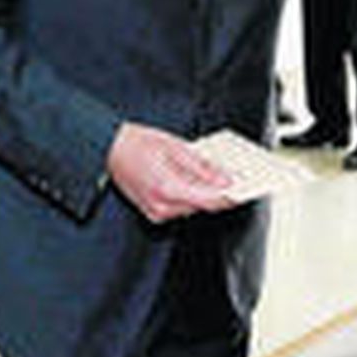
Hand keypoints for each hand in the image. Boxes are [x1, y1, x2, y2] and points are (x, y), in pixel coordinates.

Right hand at [106, 122, 244, 222]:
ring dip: (206, 193)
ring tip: (220, 176)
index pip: (210, 201)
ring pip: (194, 207)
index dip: (231, 196)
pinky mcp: (154, 212)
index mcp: (168, 189)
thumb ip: (203, 167)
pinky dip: (192, 194)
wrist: (109, 149)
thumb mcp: (175, 147)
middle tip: (237, 178)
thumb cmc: (137, 144)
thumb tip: (225, 179)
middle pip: (204, 206)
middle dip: (220, 192)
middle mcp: (162, 206)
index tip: (247, 188)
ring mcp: (156, 212)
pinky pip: (182, 206)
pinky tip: (199, 180)